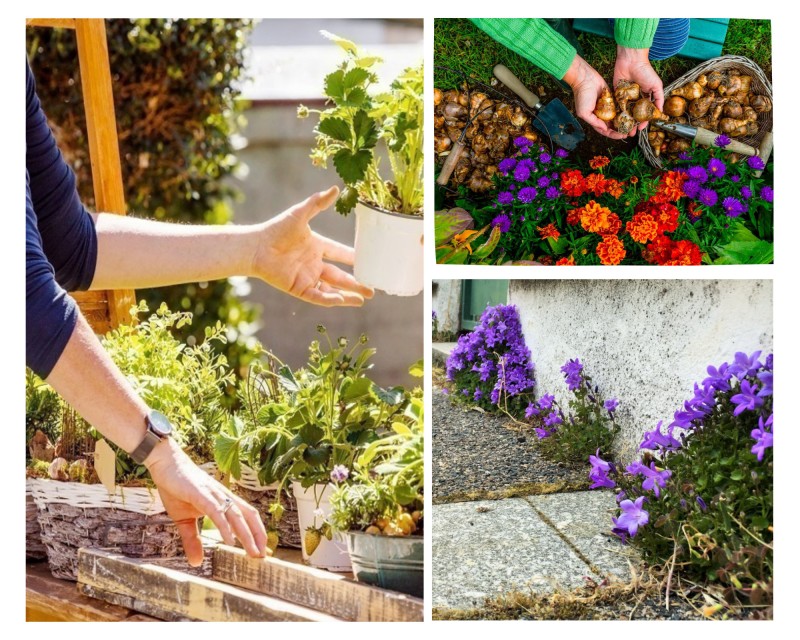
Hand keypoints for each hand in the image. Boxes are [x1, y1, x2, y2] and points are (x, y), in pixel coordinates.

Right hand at [146, 438, 267, 565]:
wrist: (166, 465)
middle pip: (249, 516)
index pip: (246, 518)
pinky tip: (229, 540)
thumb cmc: (176, 489)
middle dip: (258, 536)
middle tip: (263, 556)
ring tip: (253, 552)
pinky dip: (225, 526)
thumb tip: (197, 563)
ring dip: (247, 535)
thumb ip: (193, 540)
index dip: (257, 533)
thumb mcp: (184, 520)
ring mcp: (214, 495)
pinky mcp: (201, 494)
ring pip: (236, 515)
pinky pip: (216, 512)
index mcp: (223, 501)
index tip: (263, 552)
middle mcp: (224, 497)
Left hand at [252, 186, 373, 306]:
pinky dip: (331, 299)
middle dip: (356, 283)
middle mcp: (314, 263)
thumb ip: (318, 203)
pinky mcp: (298, 288)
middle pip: (340, 276)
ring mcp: (307, 277)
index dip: (354, 258)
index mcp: (316, 246)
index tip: (370, 261)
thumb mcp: (300, 214)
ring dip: (348, 294)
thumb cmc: (276, 229)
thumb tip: (335, 188)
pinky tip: (344, 300)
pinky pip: (318, 296)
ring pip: (332, 289)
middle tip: (373, 290)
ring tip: (364, 299)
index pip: (340, 253)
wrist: (256, 247)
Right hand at [563, 55, 627, 140]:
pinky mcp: (611, 98)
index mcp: (594, 119)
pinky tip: (631, 113)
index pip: (605, 130)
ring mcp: (607, 106)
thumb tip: (605, 128)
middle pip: (612, 125)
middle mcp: (601, 114)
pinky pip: (619, 106)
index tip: (622, 136)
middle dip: (620, 129)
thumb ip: (594, 122)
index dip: (613, 135)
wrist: (585, 79)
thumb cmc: (582, 96)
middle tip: (630, 132)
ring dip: (623, 121)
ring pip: (617, 116)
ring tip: (632, 124)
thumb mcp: (584, 112)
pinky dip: (624, 110)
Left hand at [614, 46, 663, 135]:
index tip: (641, 129)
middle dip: (632, 125)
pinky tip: (615, 122)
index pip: (644, 113)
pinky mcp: (617, 94)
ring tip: (622, 131)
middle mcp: (635, 99)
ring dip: (624, 122)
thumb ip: (659, 98)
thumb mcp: (656, 85)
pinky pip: (616, 106)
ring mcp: (626, 97)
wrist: (631, 61)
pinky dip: (616, 114)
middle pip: (633, 115)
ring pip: (624, 113)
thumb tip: (660, 112)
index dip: (643, 122)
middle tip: (630, 134)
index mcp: (645, 97)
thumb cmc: (646, 71)